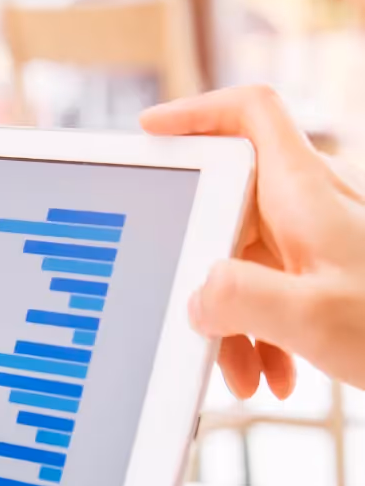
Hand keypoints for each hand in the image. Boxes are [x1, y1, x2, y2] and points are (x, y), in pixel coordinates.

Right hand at [142, 85, 364, 397]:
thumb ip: (240, 300)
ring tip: (243, 369)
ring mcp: (322, 242)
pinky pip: (276, 289)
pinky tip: (275, 374)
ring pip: (249, 259)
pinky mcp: (331, 276)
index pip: (251, 114)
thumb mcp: (313, 318)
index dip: (198, 111)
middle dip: (202, 268)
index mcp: (305, 193)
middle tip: (192, 315)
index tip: (153, 131)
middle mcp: (312, 207)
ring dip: (234, 316)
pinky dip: (264, 332)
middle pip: (230, 206)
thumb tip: (196, 296)